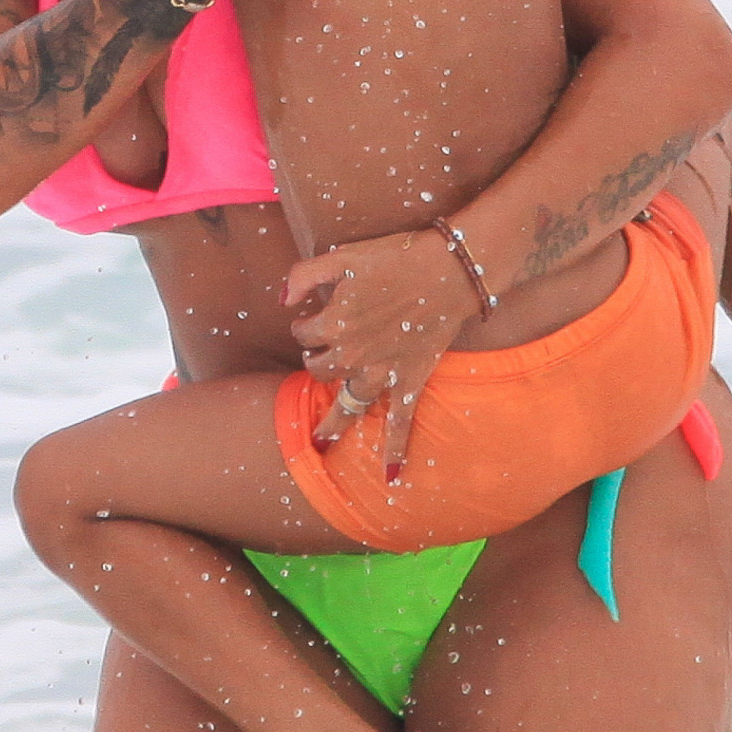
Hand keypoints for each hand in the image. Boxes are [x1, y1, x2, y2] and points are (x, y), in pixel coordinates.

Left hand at [283, 228, 480, 475]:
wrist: (449, 269)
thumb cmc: (395, 257)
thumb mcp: (341, 255)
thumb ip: (303, 275)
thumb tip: (282, 302)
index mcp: (332, 323)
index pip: (303, 333)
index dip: (305, 324)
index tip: (312, 317)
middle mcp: (352, 355)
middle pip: (319, 370)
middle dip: (316, 363)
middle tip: (321, 357)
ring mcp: (381, 372)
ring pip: (348, 405)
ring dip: (333, 421)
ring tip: (322, 438)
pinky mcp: (411, 380)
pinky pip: (402, 423)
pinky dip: (396, 450)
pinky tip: (392, 476)